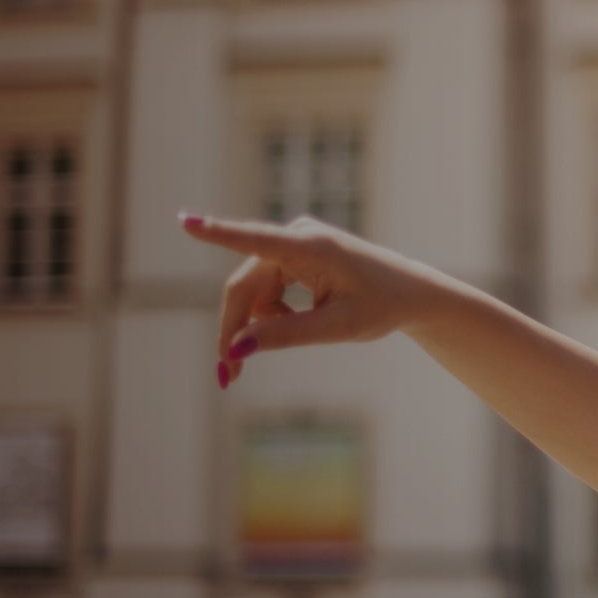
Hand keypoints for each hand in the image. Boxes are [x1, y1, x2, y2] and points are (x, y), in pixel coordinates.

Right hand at [180, 212, 456, 387]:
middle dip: (235, 329)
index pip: (255, 240)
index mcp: (311, 247)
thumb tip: (237, 347)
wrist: (411, 294)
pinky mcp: (293, 254)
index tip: (186, 222)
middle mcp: (297, 237)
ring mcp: (293, 243)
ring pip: (251, 290)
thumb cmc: (383, 306)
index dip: (217, 234)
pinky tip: (293, 325)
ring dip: (254, 324)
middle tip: (228, 375)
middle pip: (244, 286)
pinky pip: (265, 289)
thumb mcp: (339, 327)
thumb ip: (287, 335)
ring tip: (263, 356)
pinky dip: (269, 314)